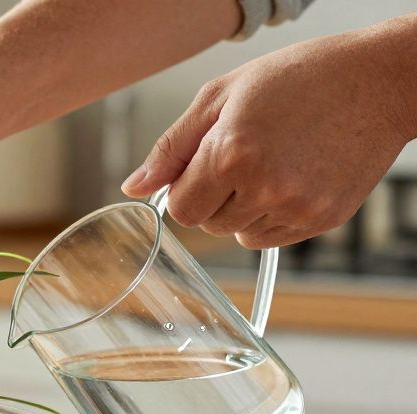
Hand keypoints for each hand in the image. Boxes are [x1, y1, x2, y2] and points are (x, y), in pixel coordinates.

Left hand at [122, 17, 416, 247]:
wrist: (377, 81)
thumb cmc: (298, 78)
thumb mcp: (221, 96)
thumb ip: (171, 148)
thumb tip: (133, 188)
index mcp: (230, 154)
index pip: (182, 209)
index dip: (188, 189)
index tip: (204, 167)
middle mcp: (264, 187)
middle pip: (209, 225)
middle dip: (215, 197)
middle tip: (245, 157)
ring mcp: (297, 207)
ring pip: (240, 234)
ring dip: (244, 208)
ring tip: (273, 163)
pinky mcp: (323, 220)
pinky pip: (272, 238)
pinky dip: (273, 217)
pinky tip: (292, 178)